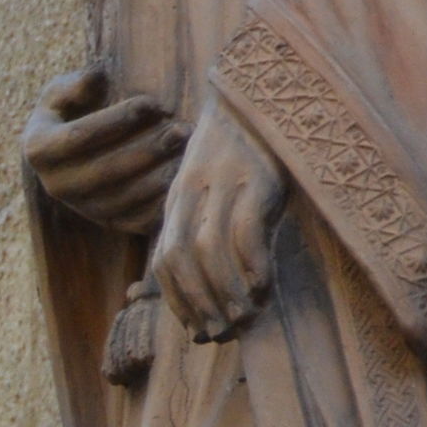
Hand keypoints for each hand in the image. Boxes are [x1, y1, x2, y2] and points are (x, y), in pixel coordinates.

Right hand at [23, 65, 185, 234]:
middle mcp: (57, 185)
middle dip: (146, 150)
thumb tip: (97, 76)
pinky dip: (164, 203)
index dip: (117, 119)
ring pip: (125, 198)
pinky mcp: (108, 223)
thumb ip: (76, 84)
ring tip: (188, 149)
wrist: (66, 157)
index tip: (151, 103)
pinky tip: (184, 178)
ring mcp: (83, 208)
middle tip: (181, 130)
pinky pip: (139, 220)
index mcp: (39, 149)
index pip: (78, 136)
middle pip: (105, 171)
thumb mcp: (60, 93)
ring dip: (160, 176)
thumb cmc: (69, 114)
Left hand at [152, 96, 285, 341]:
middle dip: (198, 304)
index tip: (196, 332)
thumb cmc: (241, 153)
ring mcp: (224, 184)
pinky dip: (252, 264)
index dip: (177, 302)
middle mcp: (193, 192)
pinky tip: (263, 288)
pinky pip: (246, 229)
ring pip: (210, 249)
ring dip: (225, 291)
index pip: (163, 260)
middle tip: (221, 334)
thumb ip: (204, 229)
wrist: (259, 92)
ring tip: (244, 319)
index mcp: (177, 199)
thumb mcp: (212, 190)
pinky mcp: (257, 177)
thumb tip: (211, 291)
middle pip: (181, 258)